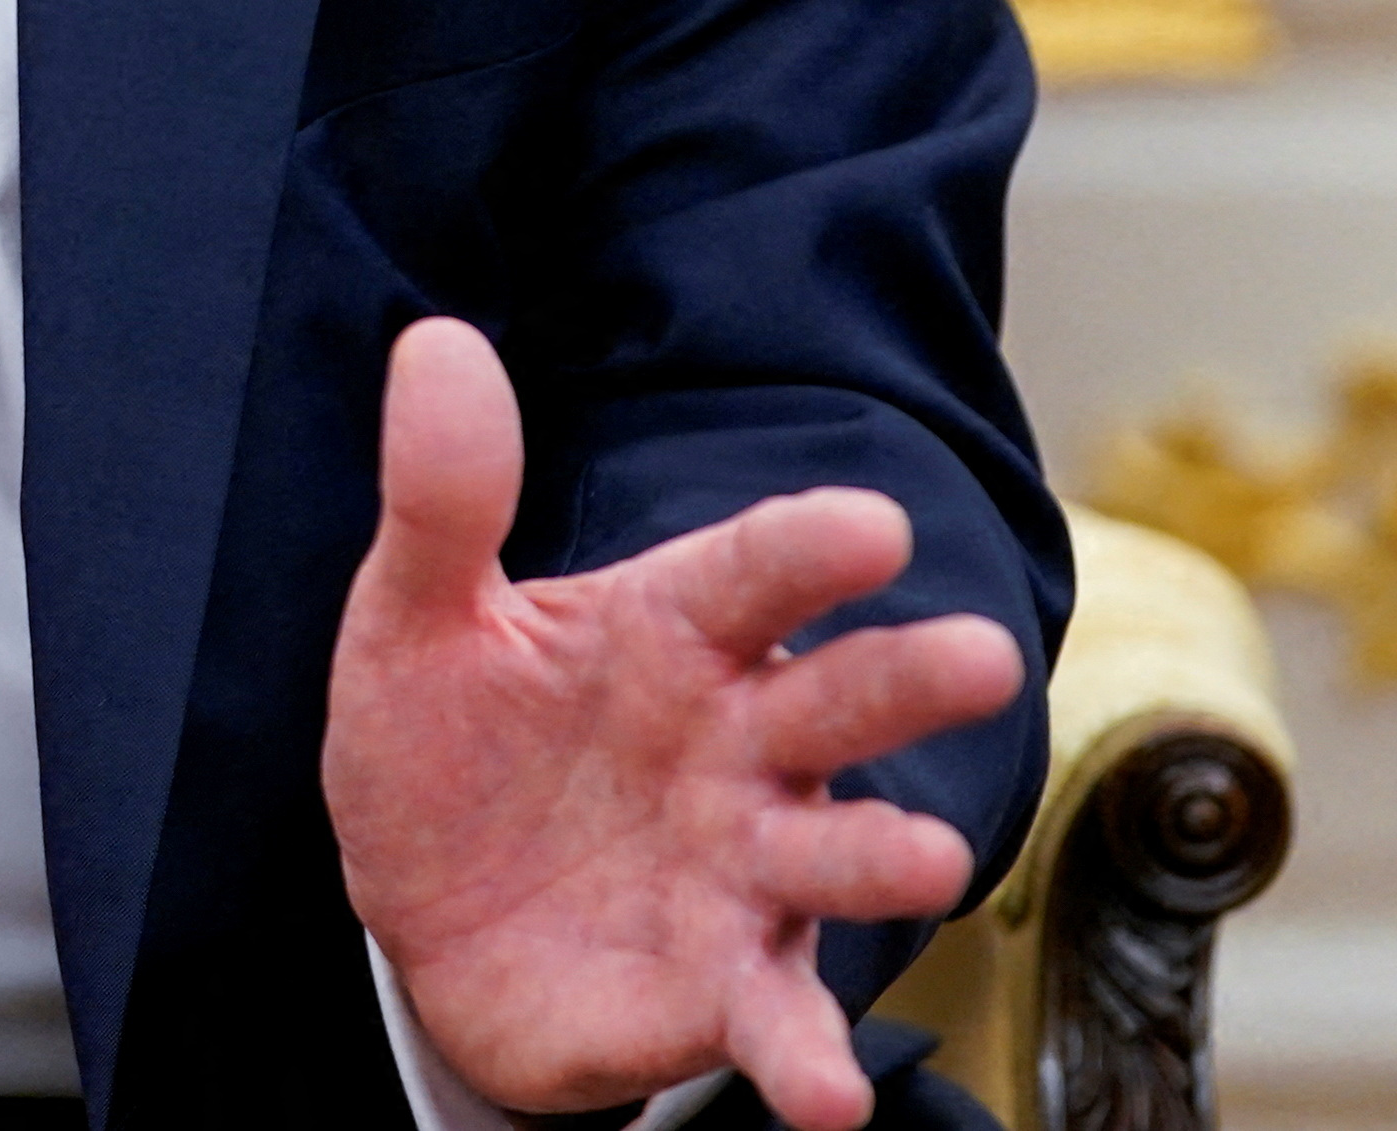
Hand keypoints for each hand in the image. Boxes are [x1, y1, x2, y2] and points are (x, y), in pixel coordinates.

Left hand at [323, 318, 1026, 1126]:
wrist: (423, 917)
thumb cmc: (450, 743)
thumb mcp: (417, 618)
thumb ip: (442, 498)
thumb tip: (433, 341)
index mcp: (675, 630)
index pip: (754, 572)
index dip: (810, 547)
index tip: (873, 524)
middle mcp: (739, 741)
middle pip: (834, 697)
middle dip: (906, 676)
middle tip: (979, 655)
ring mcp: (743, 866)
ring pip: (833, 852)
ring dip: (883, 855)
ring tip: (928, 857)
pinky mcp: (722, 985)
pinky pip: (774, 1018)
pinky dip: (806, 1059)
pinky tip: (833, 1097)